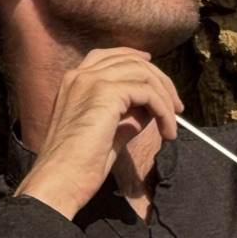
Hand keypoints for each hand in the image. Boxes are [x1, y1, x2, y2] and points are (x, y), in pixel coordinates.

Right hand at [14, 47, 182, 219]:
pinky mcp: (105, 93)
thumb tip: (151, 108)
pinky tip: (167, 132)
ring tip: (172, 125)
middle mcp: (80, 75)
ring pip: (143, 74)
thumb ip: (126, 115)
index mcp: (74, 82)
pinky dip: (163, 111)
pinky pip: (148, 93)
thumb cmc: (78, 165)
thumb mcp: (107, 132)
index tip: (157, 75)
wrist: (60, 180)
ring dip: (165, 97)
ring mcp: (91, 81)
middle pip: (131, 60)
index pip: (110, 56)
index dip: (136, 60)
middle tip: (176, 107)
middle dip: (160, 81)